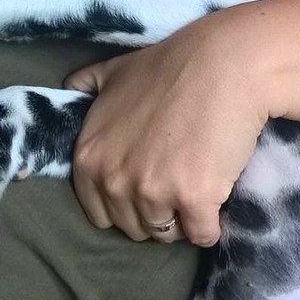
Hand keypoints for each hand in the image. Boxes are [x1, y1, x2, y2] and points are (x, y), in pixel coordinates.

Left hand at [65, 18, 267, 245]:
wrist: (227, 64)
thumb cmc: (172, 66)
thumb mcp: (115, 71)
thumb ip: (88, 87)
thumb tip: (72, 86)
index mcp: (89, 157)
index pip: (100, 212)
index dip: (125, 203)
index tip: (148, 185)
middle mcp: (115, 180)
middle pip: (134, 227)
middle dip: (154, 213)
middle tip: (177, 185)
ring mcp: (154, 192)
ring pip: (167, 235)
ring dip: (182, 221)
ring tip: (198, 192)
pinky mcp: (195, 199)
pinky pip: (203, 235)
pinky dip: (211, 226)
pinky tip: (217, 203)